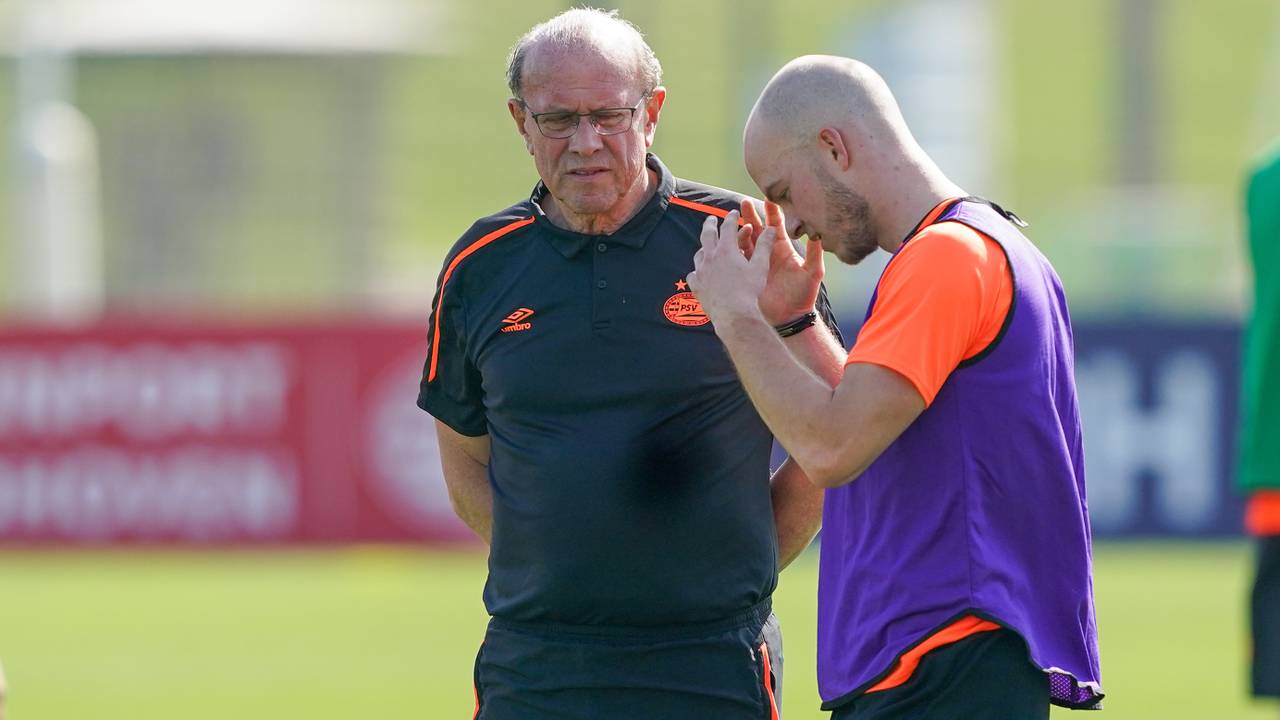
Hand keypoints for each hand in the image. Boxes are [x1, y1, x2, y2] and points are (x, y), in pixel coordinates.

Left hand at [687, 210, 774, 326]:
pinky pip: (693, 274)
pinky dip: (697, 271)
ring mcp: (700, 271)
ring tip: (707, 247)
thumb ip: (764, 246)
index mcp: (726, 249)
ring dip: (704, 247)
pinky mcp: (696, 286)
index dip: (732, 217)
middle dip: (710, 224)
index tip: (734, 212)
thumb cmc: (749, 291)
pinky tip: (700, 273)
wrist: (733, 314)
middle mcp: (710, 257)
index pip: (728, 226)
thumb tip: (771, 228)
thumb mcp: (760, 266)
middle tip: (712, 219)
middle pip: (707, 234)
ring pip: (699, 254)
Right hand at [739, 200, 824, 325]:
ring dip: (740, 230)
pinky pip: (737, 258)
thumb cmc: (803, 295)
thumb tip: (818, 234)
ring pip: (745, 241)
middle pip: (757, 228)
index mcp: (783, 248)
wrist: (790, 317)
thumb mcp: (812, 272)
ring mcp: (755, 262)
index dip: (772, 212)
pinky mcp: (746, 273)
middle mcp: (768, 252)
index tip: (768, 198)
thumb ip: (815, 254)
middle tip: (743, 203)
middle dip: (751, 215)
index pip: (776, 225)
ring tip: (735, 220)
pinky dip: (733, 249)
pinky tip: (729, 242)